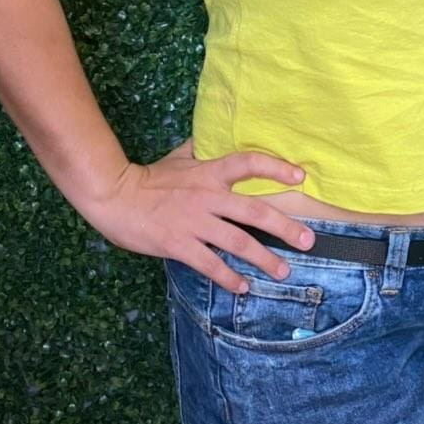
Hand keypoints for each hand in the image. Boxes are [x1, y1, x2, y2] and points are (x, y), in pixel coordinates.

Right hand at [84, 137, 315, 293]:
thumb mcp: (179, 157)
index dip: (276, 168)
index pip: (249, 163)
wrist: (114, 196)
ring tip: (283, 271)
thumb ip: (202, 149)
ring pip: (238, 242)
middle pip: (255, 212)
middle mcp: (208, 196)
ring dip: (264, 259)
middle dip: (285, 228)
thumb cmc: (149, 177)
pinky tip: (242, 286)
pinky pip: (210, 264)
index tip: (300, 177)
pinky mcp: (179, 244)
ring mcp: (194, 222)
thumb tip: (216, 137)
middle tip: (308, 241)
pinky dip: (228, 277)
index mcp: (209, 172)